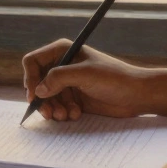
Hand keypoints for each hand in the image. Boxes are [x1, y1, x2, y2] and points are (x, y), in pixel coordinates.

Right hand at [22, 38, 151, 120]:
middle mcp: (62, 65)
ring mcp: (68, 82)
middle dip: (42, 99)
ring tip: (65, 116)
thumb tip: (38, 90)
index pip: (33, 62)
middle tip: (49, 114)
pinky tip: (76, 114)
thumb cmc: (114, 78)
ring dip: (53, 109)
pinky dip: (62, 112)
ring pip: (46, 98)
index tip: (34, 96)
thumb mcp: (85, 74)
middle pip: (37, 82)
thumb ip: (59, 78)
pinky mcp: (74, 98)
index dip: (30, 78)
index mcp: (63, 51)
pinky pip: (57, 106)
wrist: (137, 95)